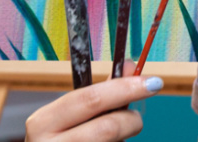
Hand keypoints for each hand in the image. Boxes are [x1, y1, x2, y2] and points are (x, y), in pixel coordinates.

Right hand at [24, 61, 162, 140]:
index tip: (153, 82)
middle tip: (138, 119)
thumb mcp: (72, 115)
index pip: (90, 99)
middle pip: (107, 128)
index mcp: (44, 122)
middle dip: (131, 121)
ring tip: (115, 138)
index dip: (125, 88)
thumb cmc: (62, 139)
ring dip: (123, 140)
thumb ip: (102, 91)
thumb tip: (130, 64)